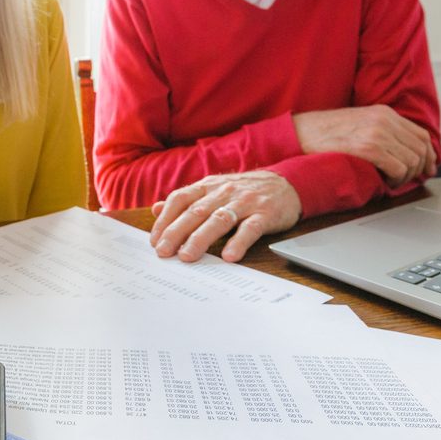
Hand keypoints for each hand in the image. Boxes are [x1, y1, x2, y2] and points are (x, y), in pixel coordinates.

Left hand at [150, 171, 301, 262]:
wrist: (286, 183)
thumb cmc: (243, 191)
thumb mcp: (212, 190)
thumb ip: (185, 201)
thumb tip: (155, 209)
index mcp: (207, 186)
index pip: (180, 199)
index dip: (165, 219)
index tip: (154, 240)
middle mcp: (223, 192)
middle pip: (196, 211)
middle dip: (176, 232)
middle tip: (164, 252)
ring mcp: (245, 202)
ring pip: (219, 219)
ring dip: (201, 238)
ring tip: (188, 256)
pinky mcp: (265, 214)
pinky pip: (250, 228)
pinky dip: (238, 242)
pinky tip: (228, 256)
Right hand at [293, 105, 436, 186]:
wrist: (300, 133)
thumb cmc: (323, 133)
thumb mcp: (358, 123)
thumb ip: (380, 131)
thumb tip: (401, 150)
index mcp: (384, 112)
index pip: (420, 134)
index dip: (429, 155)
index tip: (428, 168)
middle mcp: (384, 120)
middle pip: (421, 148)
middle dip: (420, 168)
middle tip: (411, 180)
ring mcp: (377, 133)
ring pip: (412, 160)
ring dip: (406, 176)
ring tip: (392, 181)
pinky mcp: (368, 148)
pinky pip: (399, 168)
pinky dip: (397, 179)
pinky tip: (386, 181)